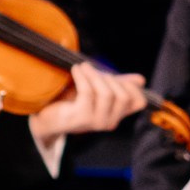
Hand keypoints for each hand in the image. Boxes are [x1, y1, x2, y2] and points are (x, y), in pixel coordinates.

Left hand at [32, 59, 147, 144]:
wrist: (48, 116)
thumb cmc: (74, 102)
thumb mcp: (99, 90)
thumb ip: (118, 84)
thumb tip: (141, 80)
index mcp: (116, 116)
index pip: (138, 102)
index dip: (130, 86)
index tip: (112, 75)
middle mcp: (109, 122)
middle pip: (123, 96)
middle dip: (109, 78)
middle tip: (93, 70)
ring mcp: (96, 122)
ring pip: (107, 94)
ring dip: (95, 75)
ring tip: (83, 67)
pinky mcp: (80, 118)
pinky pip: (88, 92)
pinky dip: (83, 77)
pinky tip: (76, 69)